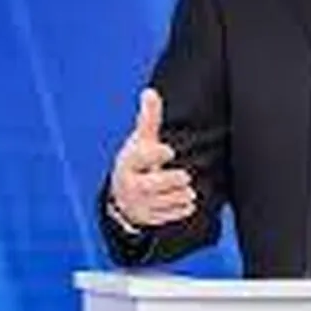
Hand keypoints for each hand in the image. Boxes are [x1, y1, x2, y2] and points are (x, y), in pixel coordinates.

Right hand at [109, 88, 195, 227]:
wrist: (123, 195)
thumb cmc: (138, 161)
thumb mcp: (142, 140)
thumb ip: (149, 118)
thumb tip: (150, 92)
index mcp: (129, 162)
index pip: (141, 158)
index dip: (155, 155)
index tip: (169, 151)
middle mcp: (131, 184)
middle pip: (156, 184)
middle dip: (173, 179)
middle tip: (185, 175)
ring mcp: (139, 204)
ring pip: (166, 200)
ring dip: (181, 194)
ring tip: (186, 188)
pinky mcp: (148, 218)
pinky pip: (171, 215)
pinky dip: (181, 208)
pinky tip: (185, 201)